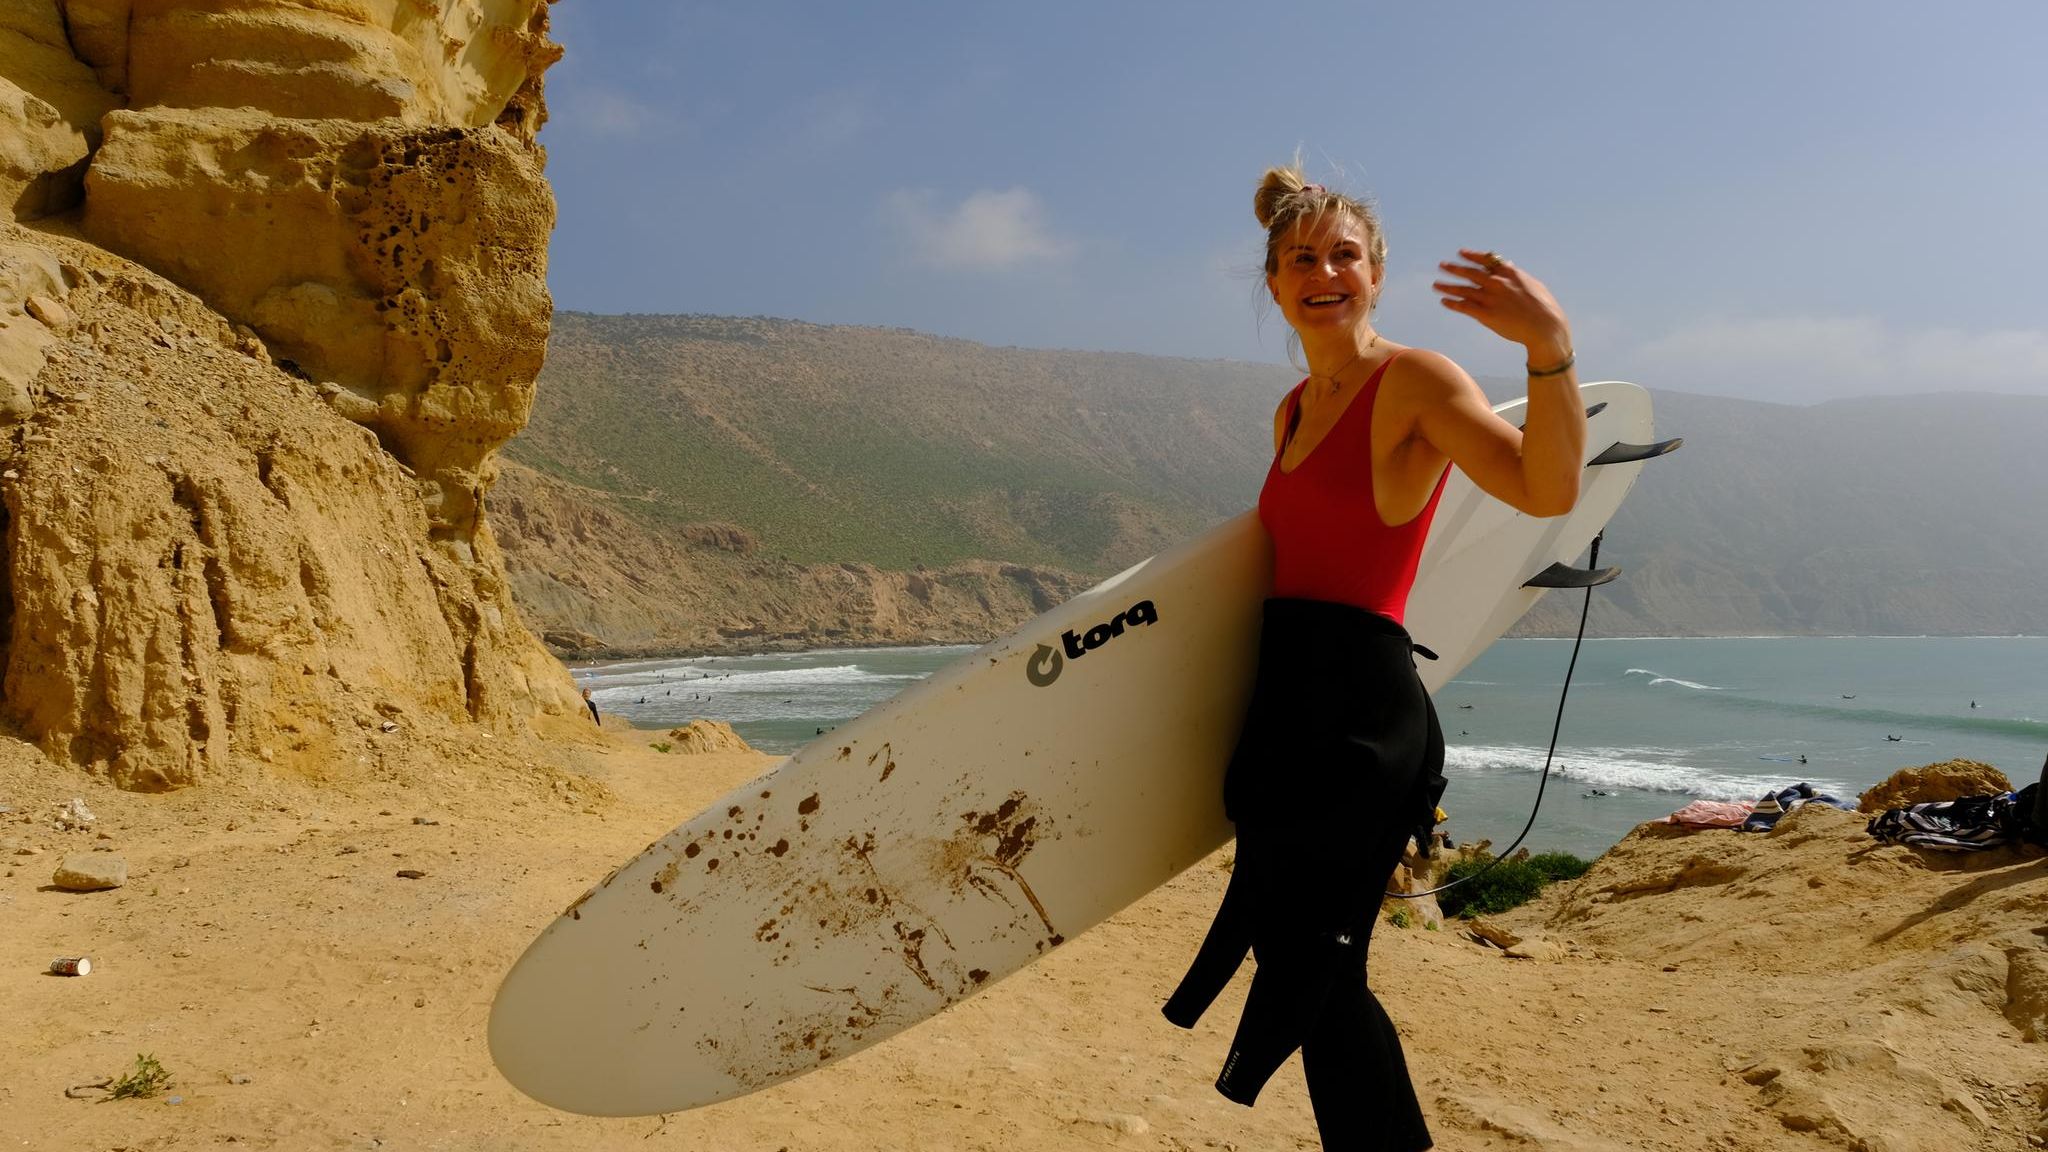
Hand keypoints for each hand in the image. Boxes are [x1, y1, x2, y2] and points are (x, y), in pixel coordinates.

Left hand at [1433, 249, 1571, 362]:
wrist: (1545, 326)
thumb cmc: (1544, 307)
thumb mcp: (1533, 284)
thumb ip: (1517, 274)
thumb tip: (1508, 265)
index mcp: (1510, 273)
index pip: (1485, 260)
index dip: (1472, 256)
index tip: (1461, 253)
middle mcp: (1497, 282)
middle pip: (1470, 272)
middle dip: (1454, 268)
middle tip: (1442, 265)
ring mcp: (1490, 298)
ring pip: (1463, 289)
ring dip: (1447, 286)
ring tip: (1436, 284)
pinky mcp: (1485, 314)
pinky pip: (1464, 306)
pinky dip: (1452, 303)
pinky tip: (1444, 301)